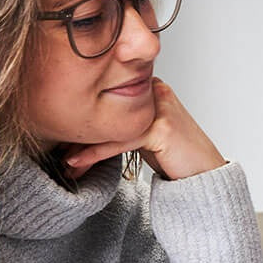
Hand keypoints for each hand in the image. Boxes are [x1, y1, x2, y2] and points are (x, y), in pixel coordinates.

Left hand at [64, 78, 224, 180]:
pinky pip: (122, 138)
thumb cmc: (176, 157)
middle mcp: (156, 91)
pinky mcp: (162, 127)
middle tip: (57, 148)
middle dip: (80, 129)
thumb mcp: (144, 135)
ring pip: (112, 122)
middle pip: (108, 106)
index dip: (83, 116)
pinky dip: (97, 151)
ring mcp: (160, 107)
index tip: (62, 136)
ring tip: (65, 160)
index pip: (109, 96)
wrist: (205, 175)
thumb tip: (87, 131)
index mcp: (150, 87)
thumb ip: (122, 124)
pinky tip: (79, 162)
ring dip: (83, 143)